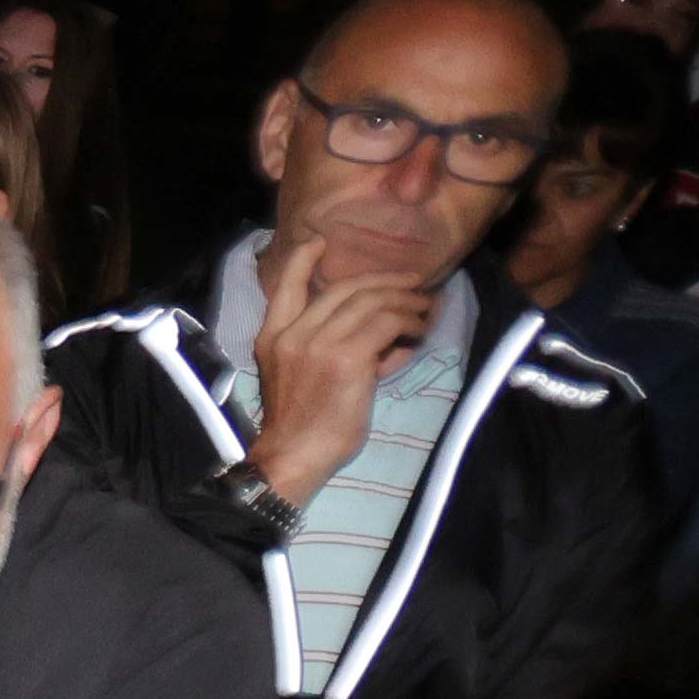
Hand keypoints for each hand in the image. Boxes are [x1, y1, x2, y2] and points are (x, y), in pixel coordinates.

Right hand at [247, 238, 436, 505]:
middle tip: (412, 282)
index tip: (321, 243)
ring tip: (425, 306)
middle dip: (383, 280)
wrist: (295, 455)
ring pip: (370, 302)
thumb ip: (334, 349)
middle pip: (343, 289)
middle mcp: (292, 334)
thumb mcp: (301, 378)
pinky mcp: (347, 357)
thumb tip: (386, 339)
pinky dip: (409, 322)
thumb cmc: (302, 425)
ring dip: (405, 300)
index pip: (287, 286)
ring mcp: (318, 344)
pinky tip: (421, 328)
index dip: (304, 260)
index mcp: (272, 337)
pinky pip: (387, 324)